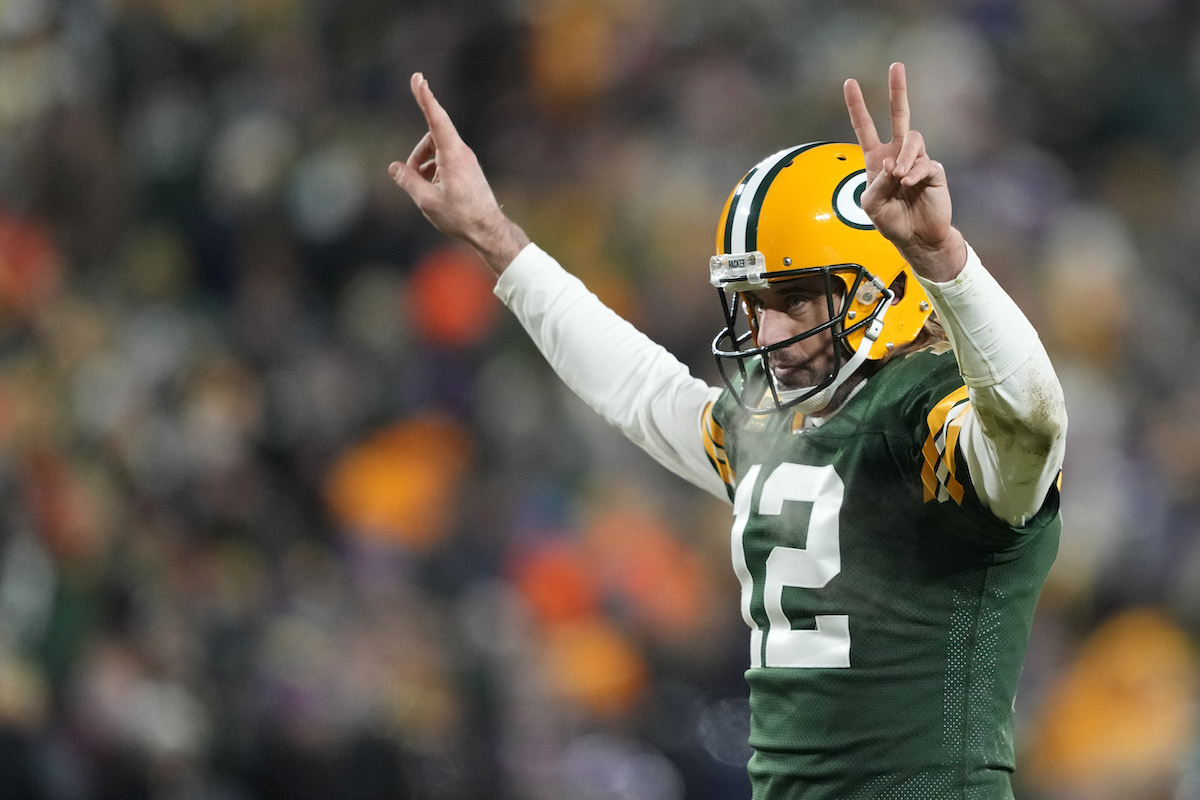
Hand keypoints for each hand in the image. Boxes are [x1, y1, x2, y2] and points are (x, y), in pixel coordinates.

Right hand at [389, 73, 528, 274]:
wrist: (488, 230)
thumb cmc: (460, 216)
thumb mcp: (426, 201)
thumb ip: (408, 181)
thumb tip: (394, 168)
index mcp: (453, 155)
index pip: (436, 119)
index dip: (425, 97)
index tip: (418, 78)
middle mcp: (462, 152)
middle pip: (431, 138)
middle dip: (417, 154)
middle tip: (410, 176)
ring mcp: (466, 160)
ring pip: (437, 151)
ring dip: (423, 164)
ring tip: (421, 188)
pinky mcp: (467, 169)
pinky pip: (445, 160)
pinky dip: (433, 170)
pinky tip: (431, 190)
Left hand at [843, 62, 964, 281]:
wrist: (917, 238)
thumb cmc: (892, 222)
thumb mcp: (872, 204)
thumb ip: (877, 182)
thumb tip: (893, 164)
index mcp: (877, 160)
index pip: (865, 128)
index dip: (857, 106)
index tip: (849, 83)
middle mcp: (897, 155)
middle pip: (899, 115)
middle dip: (898, 90)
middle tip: (896, 65)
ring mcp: (917, 160)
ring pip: (912, 140)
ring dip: (904, 157)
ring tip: (900, 178)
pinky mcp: (934, 169)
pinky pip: (924, 161)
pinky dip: (914, 172)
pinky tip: (909, 183)